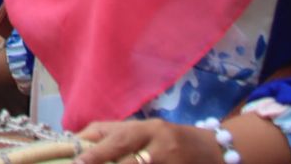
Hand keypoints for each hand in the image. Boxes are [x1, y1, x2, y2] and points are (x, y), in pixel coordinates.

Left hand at [75, 120, 222, 163]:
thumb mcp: (145, 130)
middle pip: (130, 161)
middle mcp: (161, 146)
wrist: (214, 152)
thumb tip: (76, 140)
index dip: (98, 152)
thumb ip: (113, 133)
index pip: (119, 138)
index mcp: (149, 130)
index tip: (78, 162)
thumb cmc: (168, 139)